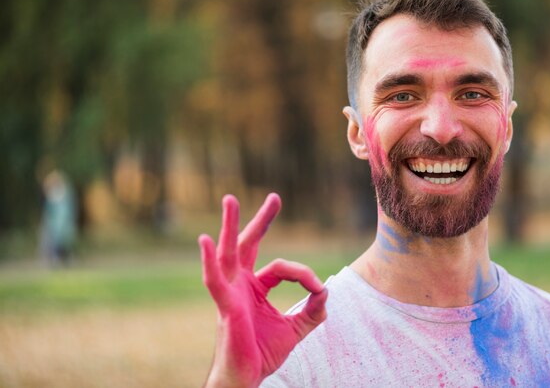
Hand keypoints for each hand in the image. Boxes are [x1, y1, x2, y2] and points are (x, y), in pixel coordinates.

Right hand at [199, 193, 327, 387]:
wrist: (247, 377)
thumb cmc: (262, 352)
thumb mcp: (295, 329)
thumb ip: (312, 311)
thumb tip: (326, 292)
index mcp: (255, 288)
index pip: (281, 267)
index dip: (302, 274)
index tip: (317, 289)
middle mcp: (240, 284)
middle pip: (248, 244)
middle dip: (261, 220)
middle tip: (275, 197)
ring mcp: (230, 292)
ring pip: (229, 252)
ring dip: (229, 225)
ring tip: (230, 199)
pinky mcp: (225, 305)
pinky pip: (214, 279)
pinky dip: (208, 260)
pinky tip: (206, 239)